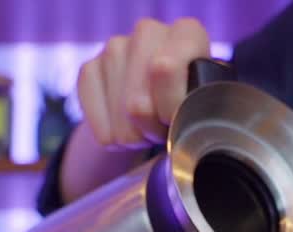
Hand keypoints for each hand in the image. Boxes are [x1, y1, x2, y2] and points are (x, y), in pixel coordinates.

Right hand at [76, 18, 211, 148]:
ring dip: (136, 136)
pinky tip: (125, 124)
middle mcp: (148, 32)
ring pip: (121, 124)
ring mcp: (114, 48)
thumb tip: (176, 122)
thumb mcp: (204, 102)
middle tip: (163, 126)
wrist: (157, 104)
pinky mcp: (88, 70)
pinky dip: (115, 139)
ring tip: (147, 125)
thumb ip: (196, 106)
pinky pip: (102, 131)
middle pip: (138, 105)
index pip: (165, 70)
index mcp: (186, 33)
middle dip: (153, 129)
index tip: (178, 119)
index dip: (171, 110)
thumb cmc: (188, 102)